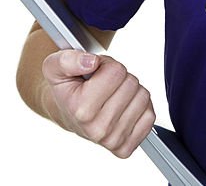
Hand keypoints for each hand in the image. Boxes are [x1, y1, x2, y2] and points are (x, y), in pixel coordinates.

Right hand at [41, 50, 155, 158]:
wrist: (67, 114)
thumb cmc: (66, 91)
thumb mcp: (55, 67)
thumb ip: (69, 59)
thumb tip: (91, 62)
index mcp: (81, 110)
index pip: (116, 72)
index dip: (107, 65)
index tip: (96, 72)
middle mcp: (98, 129)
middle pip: (131, 83)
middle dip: (120, 77)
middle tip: (104, 84)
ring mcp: (113, 140)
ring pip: (142, 97)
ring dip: (130, 91)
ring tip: (112, 94)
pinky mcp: (126, 146)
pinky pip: (149, 115)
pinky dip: (140, 106)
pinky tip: (123, 107)